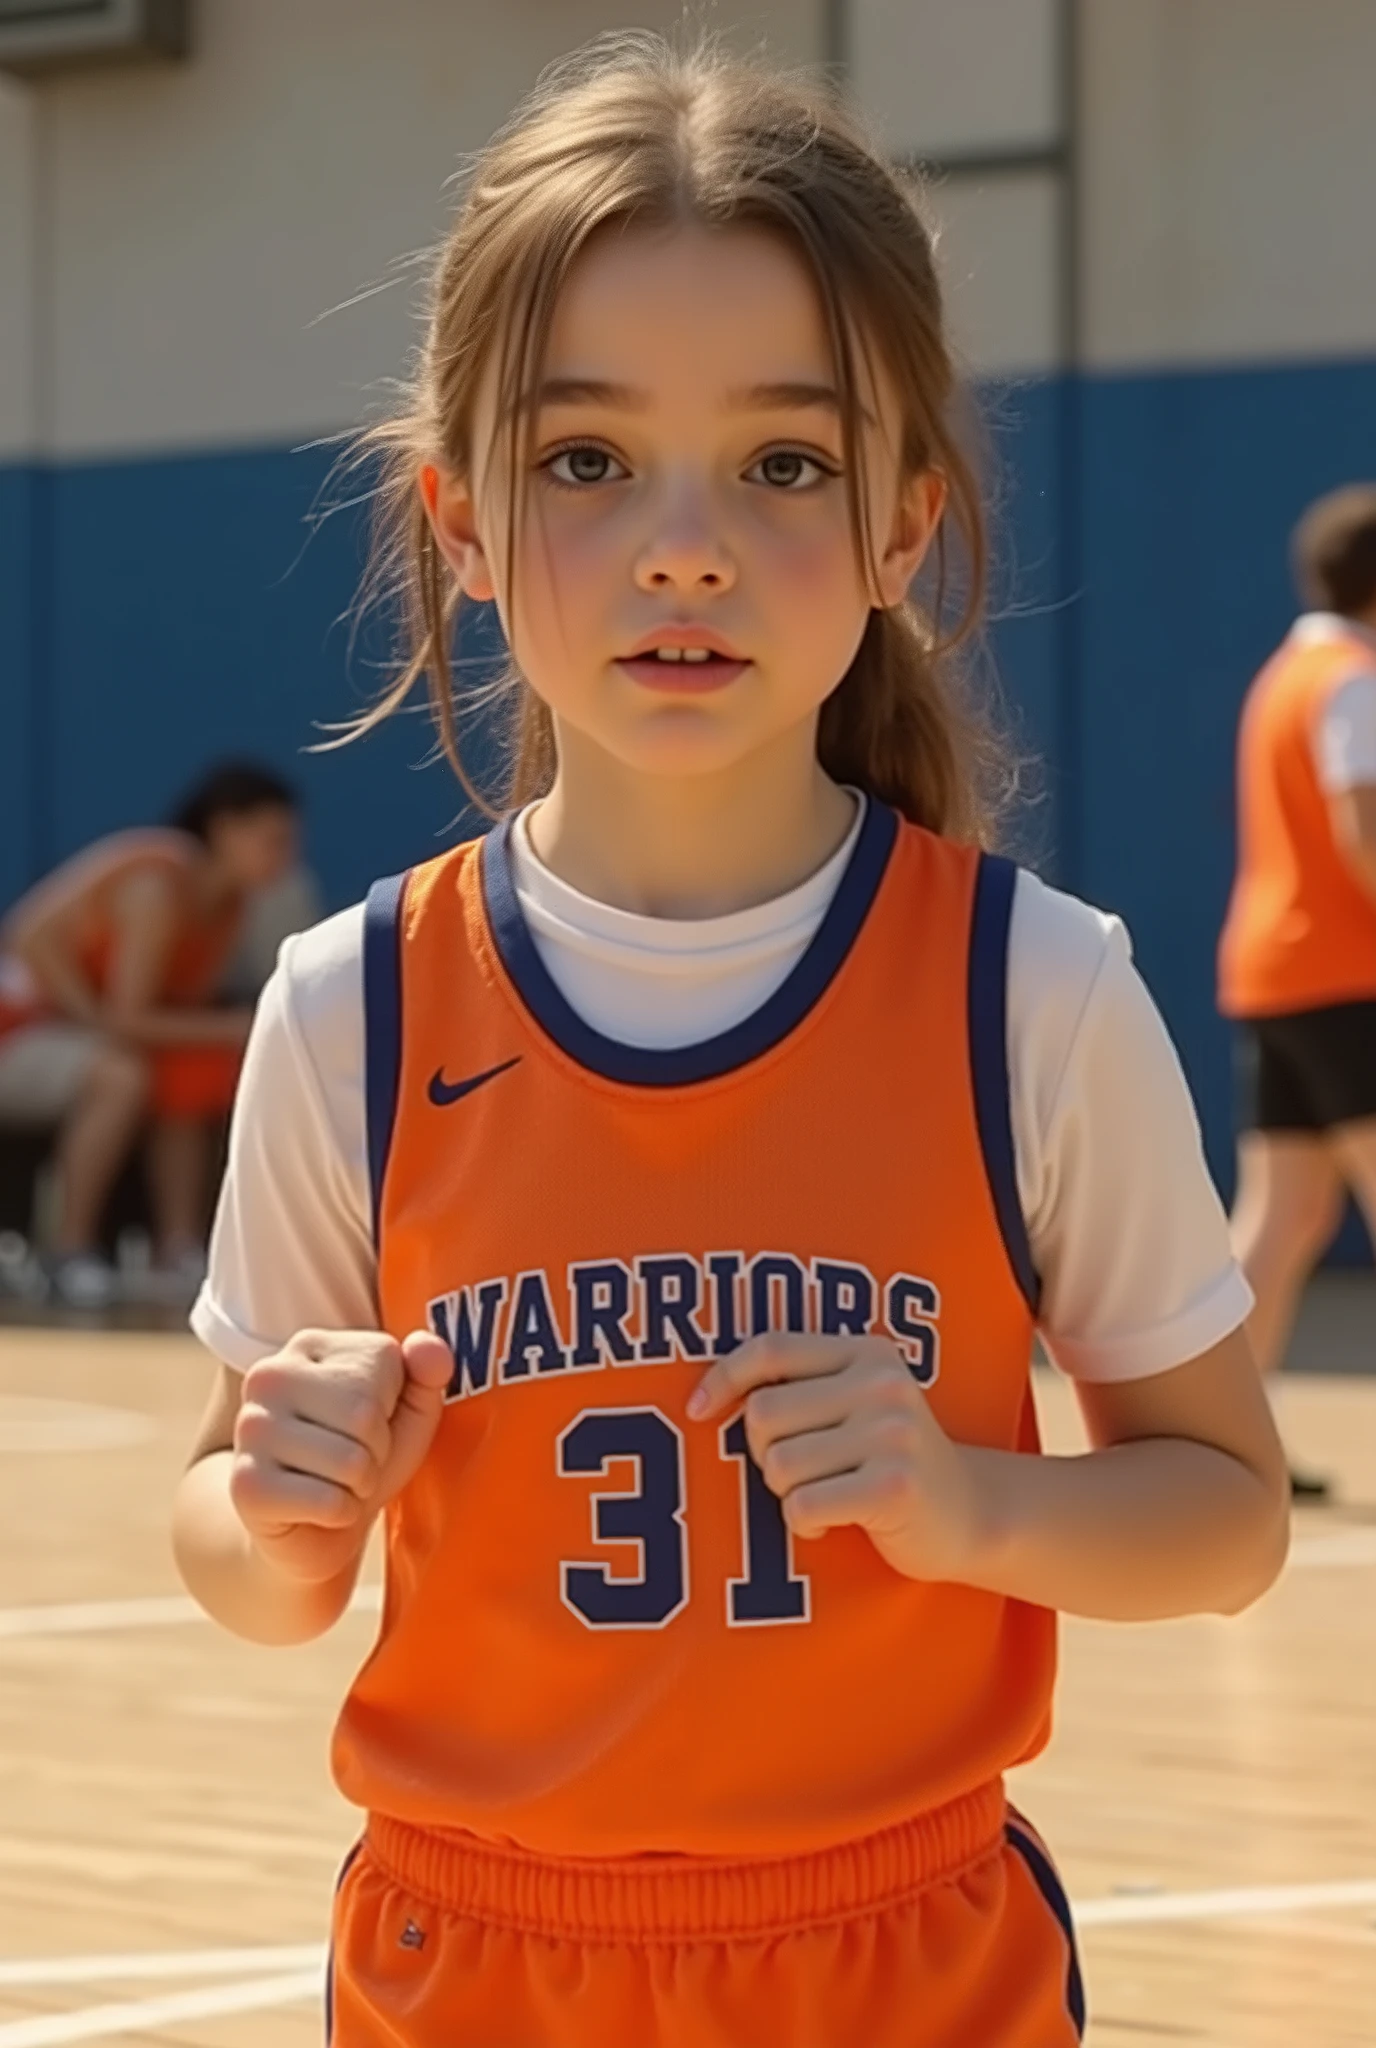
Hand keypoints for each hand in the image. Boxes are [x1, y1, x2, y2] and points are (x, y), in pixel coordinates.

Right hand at [230, 1328, 451, 1584]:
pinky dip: (340, 1514)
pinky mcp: (244, 1484)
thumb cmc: (365, 1458)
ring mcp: (250, 1429)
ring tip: (335, 1482)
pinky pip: (329, 1503)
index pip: (384, 1362)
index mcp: (309, 1346)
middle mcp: (269, 1377)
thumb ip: (429, 1371)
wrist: (314, 1528)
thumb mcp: (411, 1411)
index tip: (369, 1424)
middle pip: (363, 1413)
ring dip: (359, 1485)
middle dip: (376, 1450)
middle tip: (352, 1461)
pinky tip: (317, 1509)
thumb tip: (427, 1346)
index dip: (391, 1405)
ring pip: (349, 1461)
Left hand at [687, 1334, 985, 1583]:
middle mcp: (882, 1383)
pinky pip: (802, 1505)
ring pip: (779, 1464)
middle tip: (802, 1472)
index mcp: (866, 1351)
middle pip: (763, 1413)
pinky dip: (804, 1523)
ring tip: (824, 1494)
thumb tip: (701, 1397)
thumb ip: (800, 1386)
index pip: (771, 1348)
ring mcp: (892, 1433)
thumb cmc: (886, 1460)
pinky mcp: (894, 1486)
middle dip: (765, 1454)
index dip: (723, 1377)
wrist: (971, 1514)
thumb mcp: (856, 1403)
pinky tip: (834, 1520)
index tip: (696, 1411)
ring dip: (786, 1493)